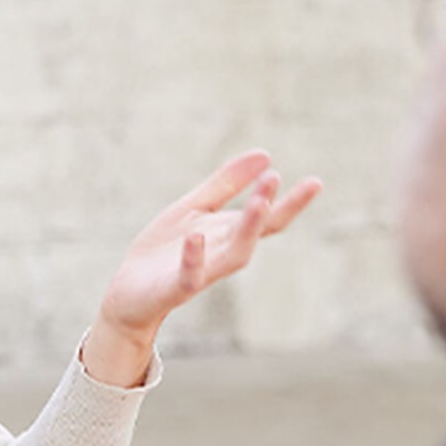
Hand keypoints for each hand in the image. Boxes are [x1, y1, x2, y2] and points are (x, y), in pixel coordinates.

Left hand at [83, 150, 321, 386]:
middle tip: (275, 179)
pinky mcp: (174, 288)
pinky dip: (194, 257)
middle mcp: (221, 254)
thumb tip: (266, 154)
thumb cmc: (165, 250)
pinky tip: (196, 237)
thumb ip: (226, 184)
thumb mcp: (194, 208)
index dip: (291, 203)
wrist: (128, 291)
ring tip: (257, 201)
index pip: (268, 219)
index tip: (316, 182)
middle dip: (267, 209)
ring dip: (245, 229)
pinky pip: (190, 276)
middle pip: (254, 234)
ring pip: (233, 256)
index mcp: (228, 233)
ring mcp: (201, 272)